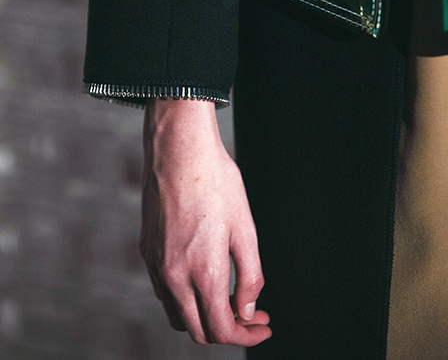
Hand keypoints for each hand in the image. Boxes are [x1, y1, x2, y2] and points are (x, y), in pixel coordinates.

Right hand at [139, 98, 271, 345]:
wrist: (178, 149)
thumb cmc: (215, 181)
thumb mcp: (245, 227)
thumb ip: (250, 275)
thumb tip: (249, 310)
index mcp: (202, 271)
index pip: (222, 329)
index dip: (247, 335)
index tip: (264, 326)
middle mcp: (173, 275)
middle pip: (198, 331)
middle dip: (228, 330)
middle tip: (253, 314)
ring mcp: (156, 264)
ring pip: (178, 315)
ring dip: (204, 317)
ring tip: (230, 298)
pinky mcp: (147, 250)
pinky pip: (165, 291)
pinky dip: (186, 298)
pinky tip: (204, 277)